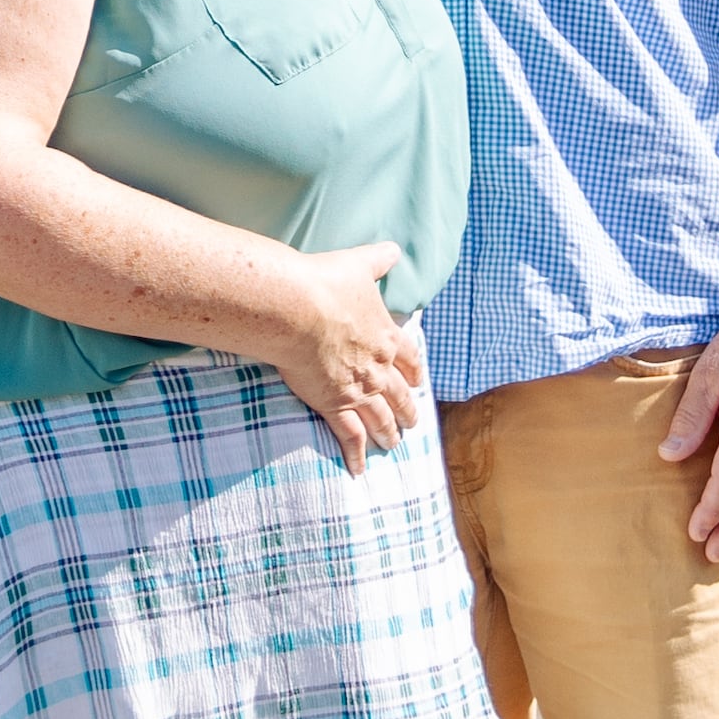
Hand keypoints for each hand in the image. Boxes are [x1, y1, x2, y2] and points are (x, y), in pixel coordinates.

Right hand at [267, 240, 429, 465]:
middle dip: (407, 410)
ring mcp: (359, 389)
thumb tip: (395, 247)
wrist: (299, 308)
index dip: (415, 373)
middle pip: (400, 395)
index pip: (409, 359)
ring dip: (389, 433)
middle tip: (411, 423)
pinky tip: (360, 470)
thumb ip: (379, 258)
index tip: (419, 382)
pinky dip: (357, 454)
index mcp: (386, 336)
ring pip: (382, 418)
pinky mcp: (335, 404)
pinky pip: (350, 436)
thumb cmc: (327, 283)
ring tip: (393, 445)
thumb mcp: (360, 264)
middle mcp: (378, 367)